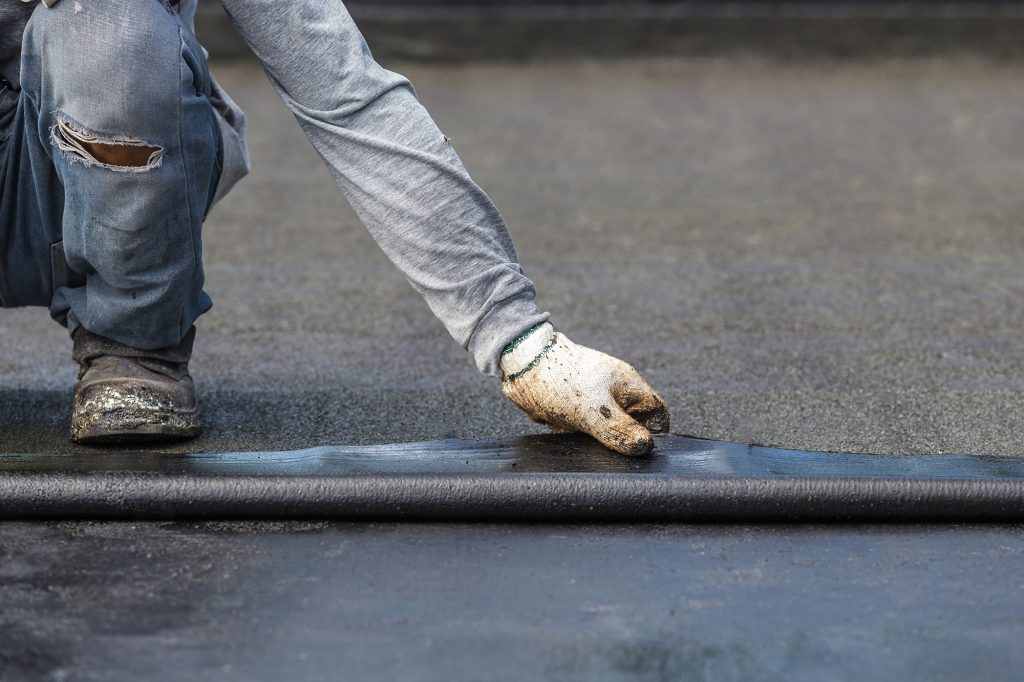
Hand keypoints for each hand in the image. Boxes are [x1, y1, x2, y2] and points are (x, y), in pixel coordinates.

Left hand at [500, 323, 668, 455]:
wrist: (519, 364)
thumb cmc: (558, 377)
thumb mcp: (592, 409)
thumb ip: (618, 429)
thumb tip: (644, 447)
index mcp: (627, 386)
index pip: (657, 412)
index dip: (655, 433)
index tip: (642, 451)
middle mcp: (614, 393)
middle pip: (632, 425)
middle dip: (621, 440)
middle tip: (608, 451)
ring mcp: (594, 401)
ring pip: (607, 431)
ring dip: (596, 441)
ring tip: (582, 440)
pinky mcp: (574, 409)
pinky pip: (584, 430)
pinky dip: (576, 437)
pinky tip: (565, 435)